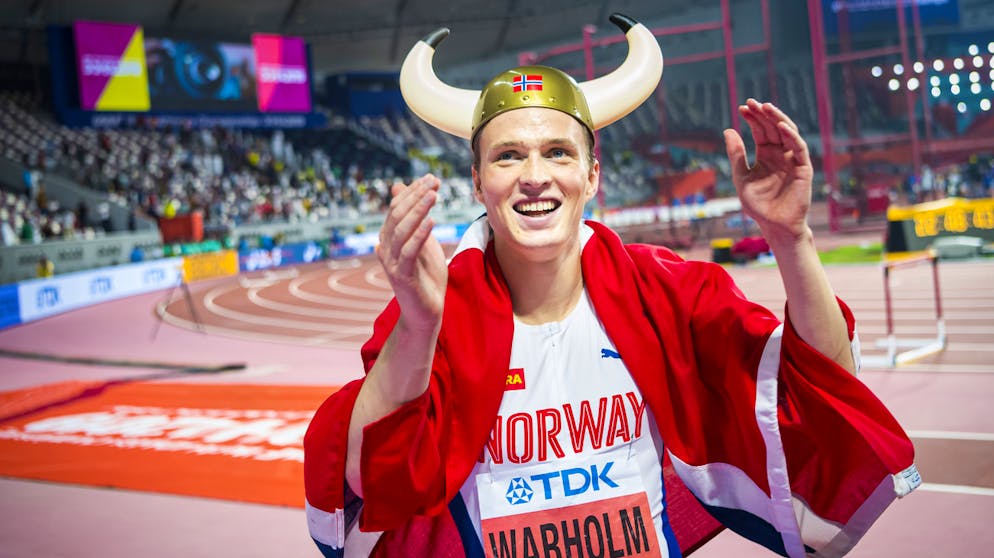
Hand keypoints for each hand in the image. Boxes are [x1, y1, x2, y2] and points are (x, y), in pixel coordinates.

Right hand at [376, 174, 447, 330]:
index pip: (397, 208)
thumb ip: (416, 219)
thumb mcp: (424, 243)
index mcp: (389, 239)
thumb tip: (401, 188)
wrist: (426, 313)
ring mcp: (391, 263)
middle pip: (397, 215)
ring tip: (434, 195)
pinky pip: (409, 252)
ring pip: (402, 230)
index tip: (432, 178)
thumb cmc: (427, 278)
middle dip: (416, 196)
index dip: (413, 192)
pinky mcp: (401, 276)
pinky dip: (419, 235)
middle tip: (434, 181)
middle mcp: (386, 248)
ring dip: (418, 210)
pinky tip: (432, 221)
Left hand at [723, 99, 813, 242]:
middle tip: (751, 102)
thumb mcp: (741, 177)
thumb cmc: (758, 205)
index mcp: (766, 155)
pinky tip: (780, 126)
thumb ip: (736, 155)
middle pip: (773, 128)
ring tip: (765, 107)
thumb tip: (727, 130)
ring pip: (787, 132)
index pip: (760, 131)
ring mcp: (792, 159)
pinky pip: (798, 148)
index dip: (752, 118)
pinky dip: (791, 136)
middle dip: (763, 114)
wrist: (774, 225)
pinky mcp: (803, 167)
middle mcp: (780, 154)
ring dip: (777, 118)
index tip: (741, 108)